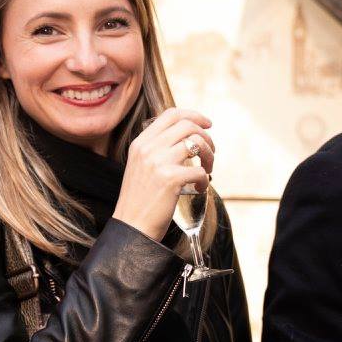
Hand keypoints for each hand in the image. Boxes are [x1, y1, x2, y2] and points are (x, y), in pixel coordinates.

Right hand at [114, 108, 213, 241]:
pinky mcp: (171, 179)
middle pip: (188, 126)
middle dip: (206, 137)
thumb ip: (157, 150)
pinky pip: (200, 171)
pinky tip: (199, 189)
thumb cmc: (140, 200)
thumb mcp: (140, 166)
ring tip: (207, 170)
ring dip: (209, 156)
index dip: (194, 115)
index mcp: (140, 143)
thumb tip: (186, 138)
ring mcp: (159, 162)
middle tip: (210, 153)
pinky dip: (205, 181)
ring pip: (197, 143)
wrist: (131, 227)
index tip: (207, 123)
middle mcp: (148, 148)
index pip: (171, 114)